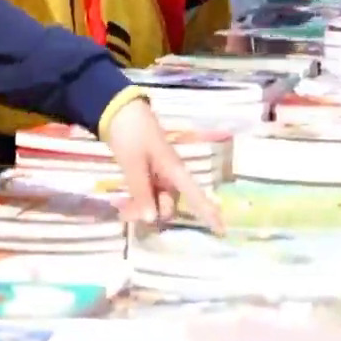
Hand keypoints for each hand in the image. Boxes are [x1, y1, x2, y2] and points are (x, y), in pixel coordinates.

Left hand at [101, 99, 224, 232]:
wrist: (118, 110)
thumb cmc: (131, 134)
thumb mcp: (134, 164)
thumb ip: (142, 191)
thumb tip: (152, 219)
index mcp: (174, 170)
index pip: (196, 195)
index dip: (209, 212)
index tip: (222, 231)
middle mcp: (170, 175)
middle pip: (169, 204)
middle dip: (152, 213)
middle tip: (126, 212)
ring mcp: (158, 173)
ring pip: (155, 200)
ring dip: (141, 207)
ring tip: (120, 208)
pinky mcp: (146, 171)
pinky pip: (146, 192)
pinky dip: (136, 199)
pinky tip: (122, 203)